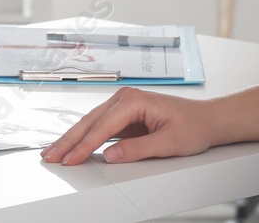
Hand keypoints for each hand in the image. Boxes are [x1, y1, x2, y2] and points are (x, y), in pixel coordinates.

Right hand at [41, 88, 221, 164]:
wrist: (207, 120)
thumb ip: (137, 149)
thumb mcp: (168, 142)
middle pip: (90, 122)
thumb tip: (110, 155)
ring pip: (90, 122)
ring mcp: (123, 105)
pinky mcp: (124, 115)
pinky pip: (99, 126)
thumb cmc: (193, 126)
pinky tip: (72, 145)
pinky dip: (83, 136)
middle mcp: (125, 98)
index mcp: (134, 100)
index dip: (84, 146)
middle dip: (68, 140)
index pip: (102, 127)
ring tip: (53, 152)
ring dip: (72, 138)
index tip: (70, 160)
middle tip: (50, 156)